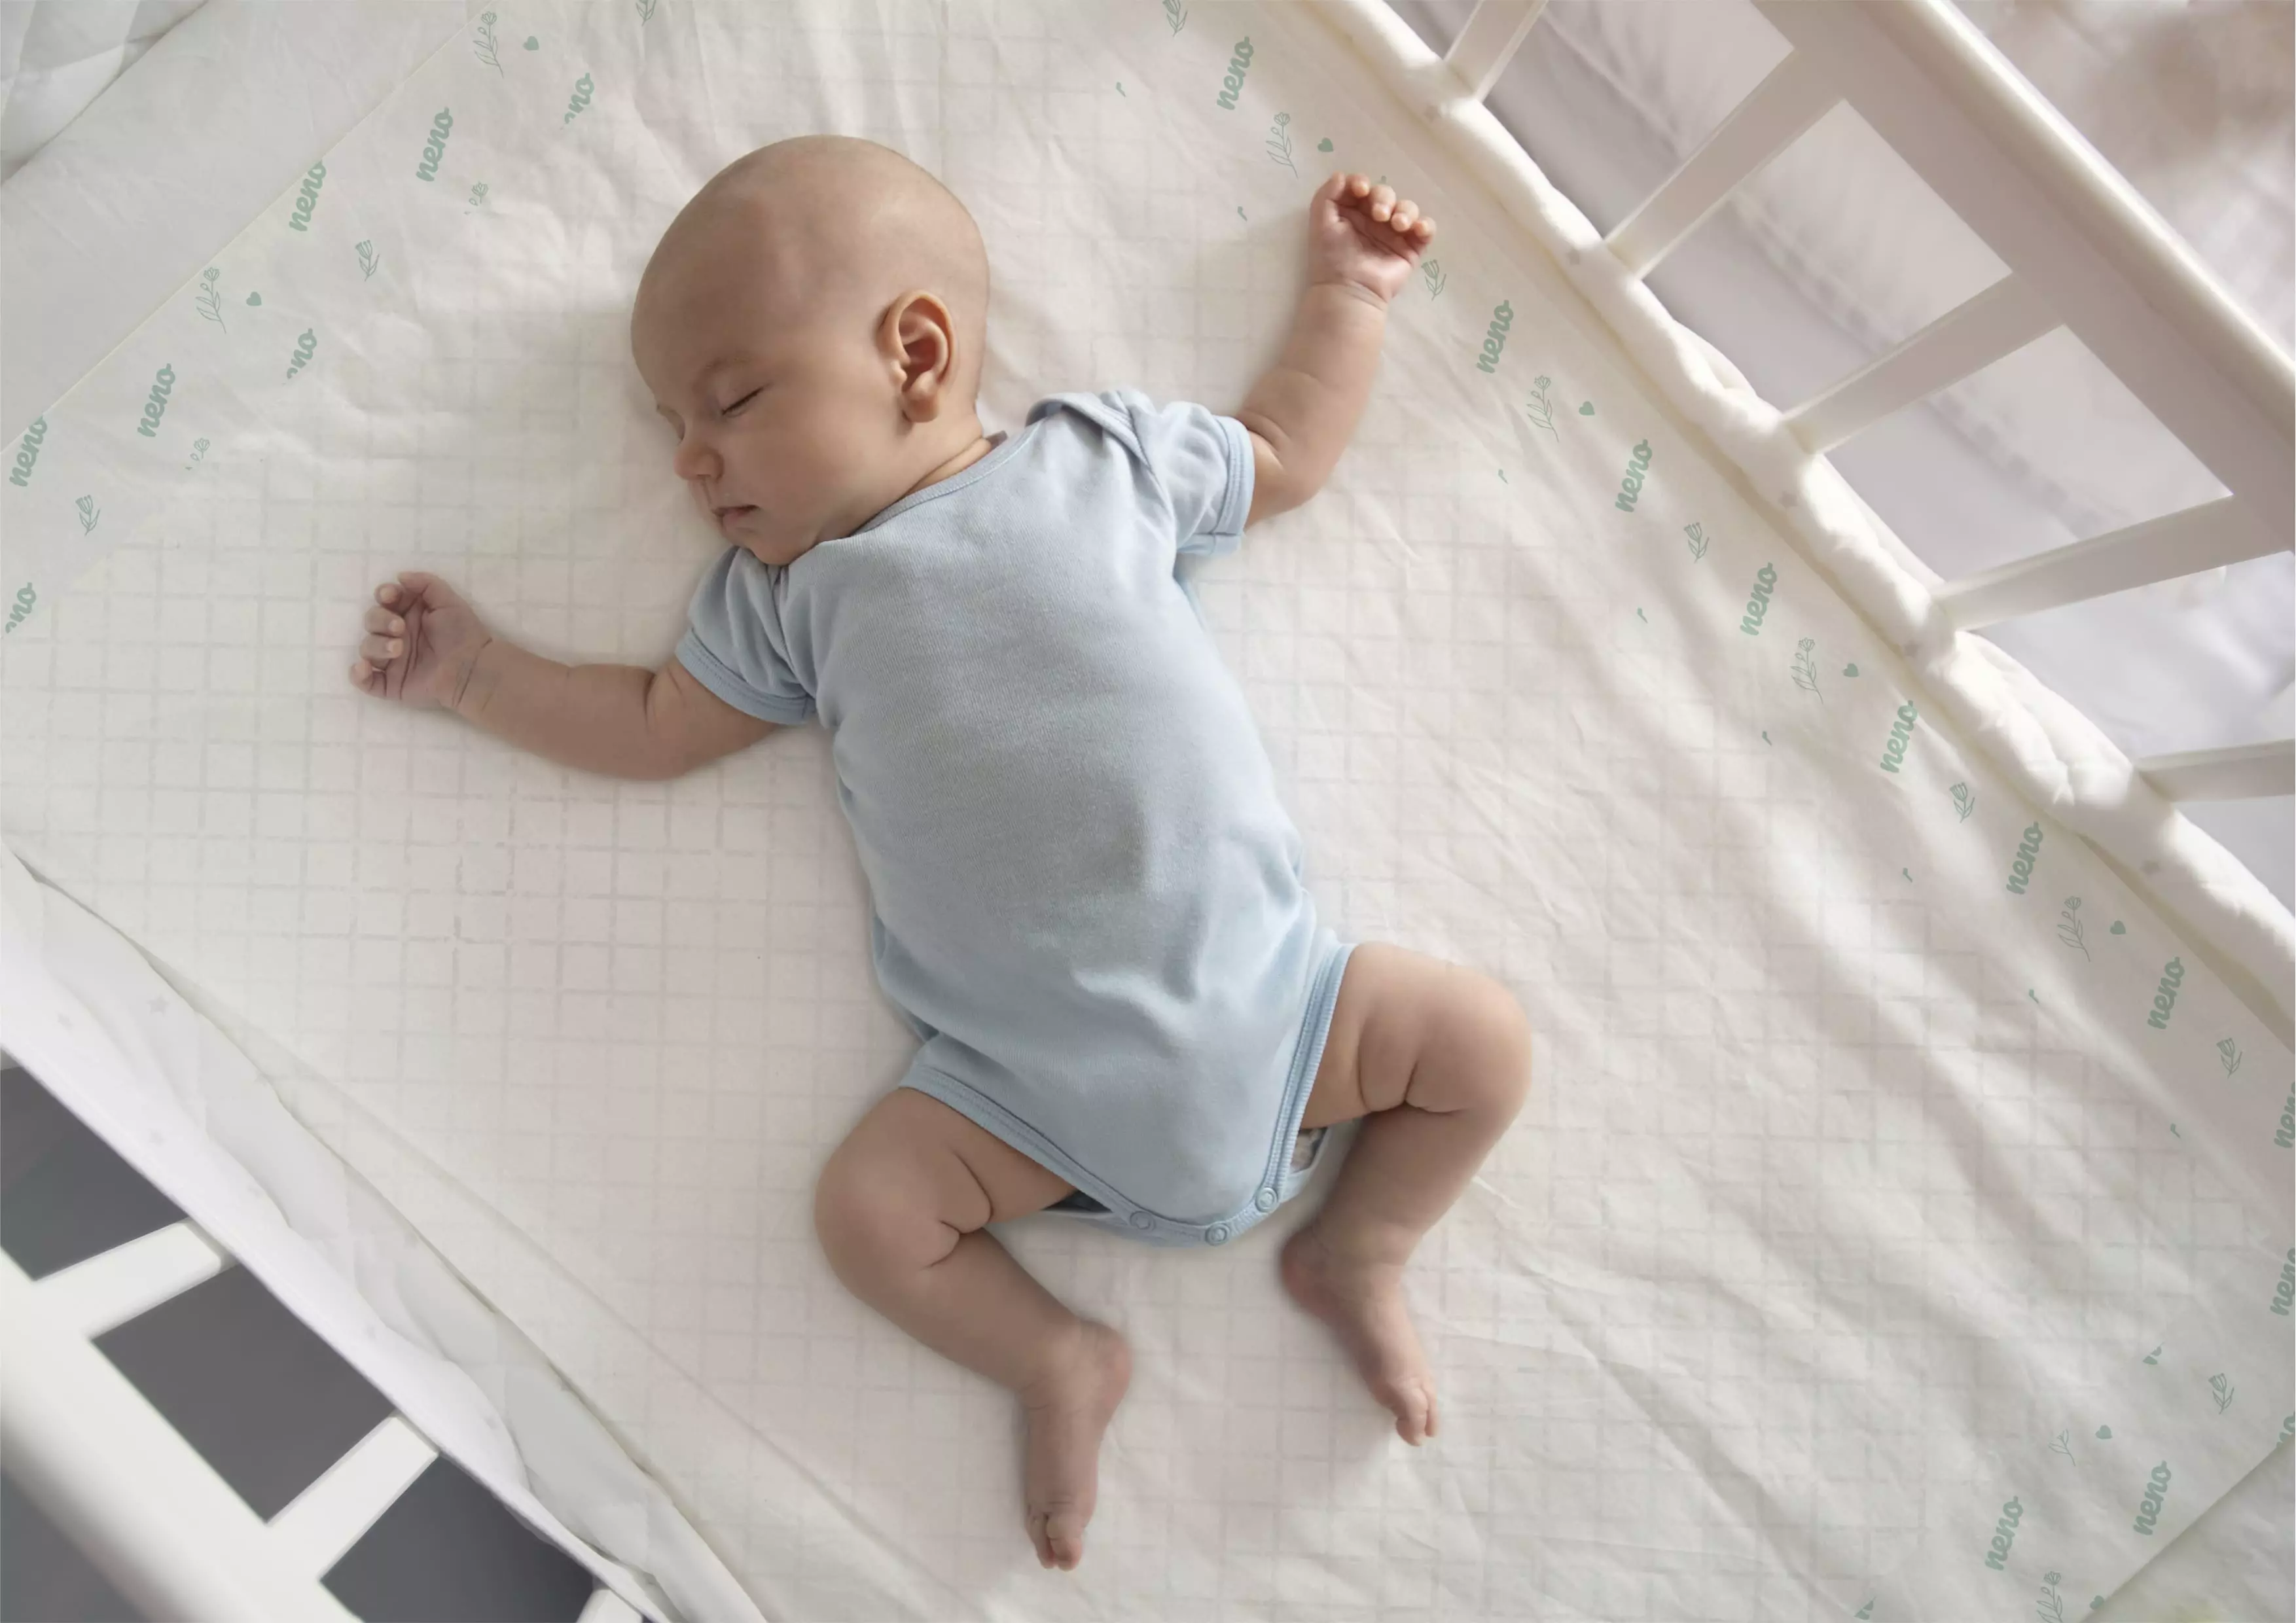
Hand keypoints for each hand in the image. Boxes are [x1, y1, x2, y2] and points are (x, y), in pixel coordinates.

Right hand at [349, 571, 491, 708]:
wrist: (473, 667)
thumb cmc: (463, 632)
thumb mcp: (448, 600)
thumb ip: (426, 584)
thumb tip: (399, 576)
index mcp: (407, 614)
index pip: (384, 600)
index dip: (383, 595)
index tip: (391, 596)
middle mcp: (396, 635)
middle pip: (371, 621)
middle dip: (380, 620)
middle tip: (400, 627)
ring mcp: (392, 660)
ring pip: (367, 648)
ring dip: (376, 645)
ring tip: (398, 649)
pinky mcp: (392, 683)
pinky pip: (366, 681)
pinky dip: (358, 675)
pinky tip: (363, 668)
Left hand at [1307, 172, 1436, 305]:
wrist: (1350, 290)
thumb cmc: (1332, 258)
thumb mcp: (1320, 223)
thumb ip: (1326, 195)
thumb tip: (1341, 175)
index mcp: (1353, 212)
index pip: (1362, 188)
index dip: (1362, 183)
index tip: (1360, 190)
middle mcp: (1374, 220)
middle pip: (1386, 194)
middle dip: (1384, 198)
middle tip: (1379, 214)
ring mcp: (1394, 234)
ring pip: (1407, 208)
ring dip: (1405, 210)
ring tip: (1398, 224)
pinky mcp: (1410, 248)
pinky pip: (1425, 229)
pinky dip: (1425, 225)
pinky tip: (1417, 229)